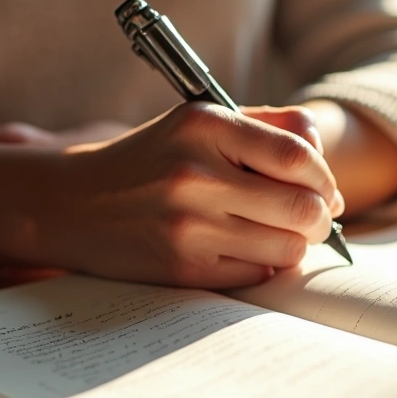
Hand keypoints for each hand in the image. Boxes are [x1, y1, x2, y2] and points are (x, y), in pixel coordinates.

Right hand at [0, 104, 343, 288]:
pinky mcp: (182, 267)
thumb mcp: (197, 122)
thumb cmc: (150, 160)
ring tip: (275, 235)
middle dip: (318, 219)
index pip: (299, 156)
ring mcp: (188, 225)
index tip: (325, 192)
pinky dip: (262, 266)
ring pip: (287, 249)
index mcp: (204, 126)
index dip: (326, 179)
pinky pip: (256, 275)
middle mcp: (196, 174)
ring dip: (293, 246)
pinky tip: (243, 252)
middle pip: (303, 209)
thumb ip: (265, 124)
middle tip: (312, 220)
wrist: (70, 203)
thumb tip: (322, 154)